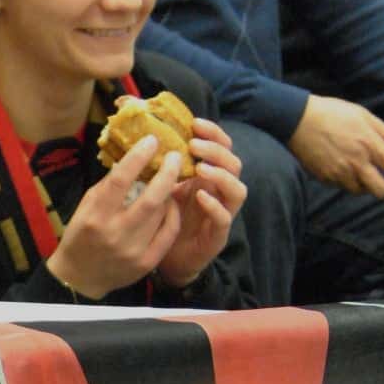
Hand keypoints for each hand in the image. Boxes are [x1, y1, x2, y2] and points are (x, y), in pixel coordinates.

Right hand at [46, 133, 185, 299]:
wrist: (80, 277)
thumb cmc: (82, 235)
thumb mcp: (86, 207)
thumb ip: (109, 186)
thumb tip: (133, 158)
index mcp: (96, 216)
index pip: (120, 180)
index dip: (138, 157)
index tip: (151, 140)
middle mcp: (115, 233)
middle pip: (151, 198)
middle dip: (167, 173)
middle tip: (174, 157)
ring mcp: (133, 250)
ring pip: (162, 213)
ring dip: (169, 193)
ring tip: (170, 180)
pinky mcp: (146, 262)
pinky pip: (169, 232)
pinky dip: (172, 214)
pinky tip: (170, 204)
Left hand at [154, 116, 247, 288]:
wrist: (166, 260)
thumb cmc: (163, 220)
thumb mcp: (162, 187)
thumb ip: (162, 166)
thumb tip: (146, 136)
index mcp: (207, 177)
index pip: (221, 147)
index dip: (213, 133)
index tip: (194, 123)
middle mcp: (219, 192)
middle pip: (233, 163)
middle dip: (216, 150)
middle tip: (194, 144)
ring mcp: (222, 213)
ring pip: (237, 190)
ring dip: (221, 175)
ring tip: (200, 167)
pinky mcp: (217, 236)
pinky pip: (224, 219)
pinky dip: (215, 206)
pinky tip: (201, 196)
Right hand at [287, 94, 383, 200]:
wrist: (296, 119)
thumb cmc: (331, 112)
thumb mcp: (362, 114)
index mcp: (369, 144)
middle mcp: (356, 163)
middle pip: (380, 190)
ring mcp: (339, 172)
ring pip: (360, 191)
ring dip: (367, 186)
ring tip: (365, 173)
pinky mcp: (325, 178)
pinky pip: (342, 186)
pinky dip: (348, 182)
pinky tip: (345, 169)